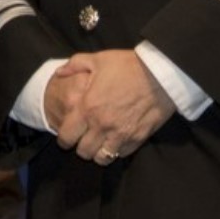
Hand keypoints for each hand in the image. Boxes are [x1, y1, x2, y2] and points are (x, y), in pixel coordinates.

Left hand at [51, 49, 174, 164]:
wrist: (160, 74)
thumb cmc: (127, 66)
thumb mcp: (97, 60)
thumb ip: (73, 66)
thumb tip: (59, 73)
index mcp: (87, 107)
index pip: (67, 136)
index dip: (63, 139)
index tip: (66, 135)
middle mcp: (102, 125)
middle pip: (83, 152)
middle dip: (79, 147)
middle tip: (83, 139)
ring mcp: (121, 134)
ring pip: (102, 158)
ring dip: (97, 153)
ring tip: (98, 144)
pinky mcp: (138, 139)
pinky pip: (121, 154)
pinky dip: (116, 151)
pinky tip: (115, 141)